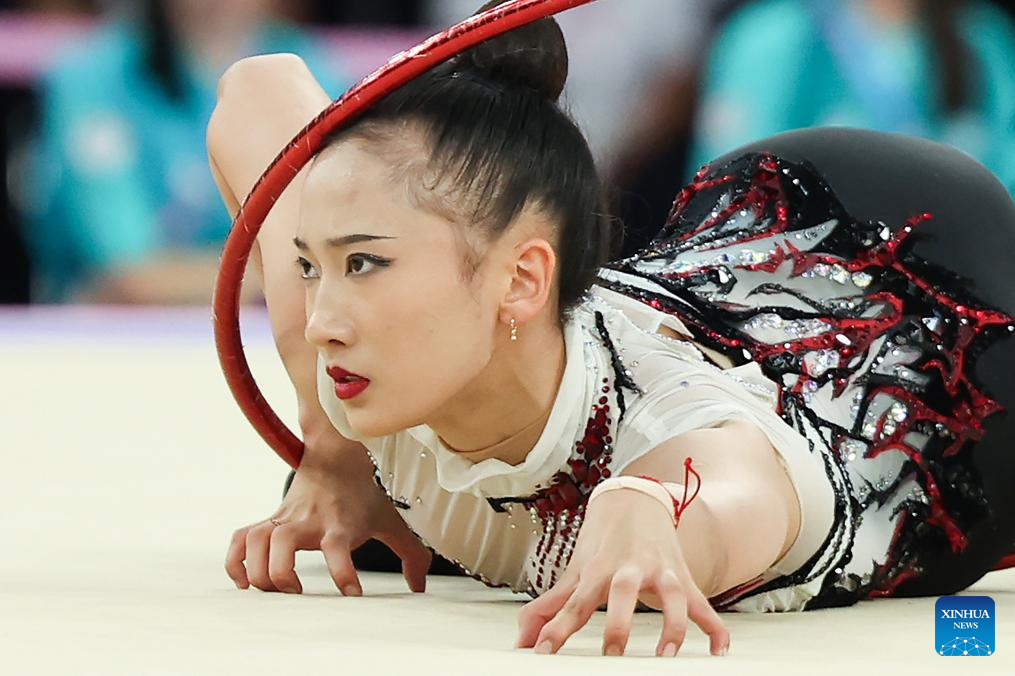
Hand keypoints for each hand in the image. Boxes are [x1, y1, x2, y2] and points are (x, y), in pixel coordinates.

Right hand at [225, 446, 431, 595]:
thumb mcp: (391, 521)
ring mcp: (286, 518)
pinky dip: (236, 561)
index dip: (343, 573)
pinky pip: (240, 538)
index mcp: (341, 524)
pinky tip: (245, 581)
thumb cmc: (364, 495)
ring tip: (273, 589)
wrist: (338, 456)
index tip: (351, 593)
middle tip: (297, 592)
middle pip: (283, 542)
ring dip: (257, 569)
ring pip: (256, 539)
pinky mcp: (270, 519)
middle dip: (282, 574)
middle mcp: (309, 521)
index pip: (338, 547)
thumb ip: (410, 554)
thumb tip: (419, 586)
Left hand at [514, 489, 729, 656]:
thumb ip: (550, 607)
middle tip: (612, 654)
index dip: (557, 628)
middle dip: (618, 622)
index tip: (542, 652)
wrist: (635, 501)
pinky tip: (719, 651)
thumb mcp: (575, 571)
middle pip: (624, 592)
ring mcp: (660, 572)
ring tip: (666, 655)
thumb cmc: (602, 542)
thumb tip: (522, 639)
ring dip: (672, 625)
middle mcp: (629, 568)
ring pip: (672, 595)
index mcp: (599, 569)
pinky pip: (703, 604)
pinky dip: (715, 627)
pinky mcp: (683, 579)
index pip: (575, 602)